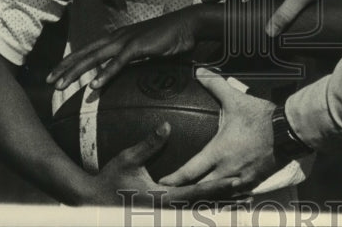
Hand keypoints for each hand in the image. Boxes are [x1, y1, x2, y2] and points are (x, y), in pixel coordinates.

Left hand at [47, 6, 211, 90]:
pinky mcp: (139, 46)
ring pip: (95, 58)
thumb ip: (133, 61)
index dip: (70, 62)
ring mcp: (127, 40)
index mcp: (117, 38)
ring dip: (77, 72)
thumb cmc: (169, 38)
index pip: (88, 50)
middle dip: (65, 67)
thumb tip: (125, 75)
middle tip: (48, 81)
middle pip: (85, 53)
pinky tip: (95, 86)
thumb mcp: (146, 51)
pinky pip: (119, 62)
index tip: (56, 74)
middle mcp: (117, 37)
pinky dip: (106, 74)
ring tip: (62, 86)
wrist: (188, 24)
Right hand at [80, 121, 241, 206]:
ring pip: (197, 213)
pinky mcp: (161, 214)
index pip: (196, 193)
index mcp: (162, 199)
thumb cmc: (108, 180)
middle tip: (249, 196)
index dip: (217, 187)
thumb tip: (166, 126)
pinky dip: (203, 209)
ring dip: (219, 207)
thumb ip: (148, 144)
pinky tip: (216, 205)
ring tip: (242, 201)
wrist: (92, 204)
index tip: (236, 180)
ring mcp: (163, 215)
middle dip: (225, 201)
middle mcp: (166, 210)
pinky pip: (186, 213)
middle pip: (202, 207)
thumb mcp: (127, 160)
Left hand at [160, 68, 277, 191]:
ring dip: (206, 193)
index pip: (190, 171)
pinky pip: (235, 193)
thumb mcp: (236, 99)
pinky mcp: (254, 180)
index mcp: (219, 152)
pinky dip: (226, 193)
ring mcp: (241, 178)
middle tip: (175, 192)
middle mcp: (227, 170)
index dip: (174, 179)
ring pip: (217, 193)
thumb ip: (215, 85)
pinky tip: (222, 191)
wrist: (288, 130)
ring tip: (196, 194)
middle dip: (187, 191)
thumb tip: (199, 71)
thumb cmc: (260, 117)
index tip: (162, 182)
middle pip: (200, 188)